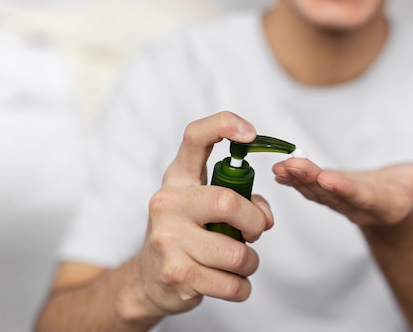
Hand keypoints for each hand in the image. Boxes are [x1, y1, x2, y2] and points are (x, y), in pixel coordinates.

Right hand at [130, 112, 273, 316]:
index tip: (251, 133)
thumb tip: (265, 216)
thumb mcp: (203, 206)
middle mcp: (168, 203)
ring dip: (250, 262)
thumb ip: (239, 199)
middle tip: (255, 232)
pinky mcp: (176, 274)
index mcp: (178, 178)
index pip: (195, 137)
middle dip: (255, 222)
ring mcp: (168, 239)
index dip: (225, 126)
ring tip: (241, 263)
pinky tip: (233, 283)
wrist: (148, 280)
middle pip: (228, 202)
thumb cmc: (186, 235)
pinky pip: (230, 283)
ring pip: (236, 253)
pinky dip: (241, 287)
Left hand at [272, 155, 412, 227]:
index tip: (327, 178)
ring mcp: (342, 203)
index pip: (363, 197)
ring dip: (298, 179)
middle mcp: (359, 207)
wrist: (395, 207)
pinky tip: (278, 170)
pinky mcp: (330, 195)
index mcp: (384, 205)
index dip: (345, 189)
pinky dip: (294, 181)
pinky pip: (311, 189)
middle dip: (312, 180)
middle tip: (292, 166)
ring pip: (317, 192)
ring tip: (280, 167)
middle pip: (333, 194)